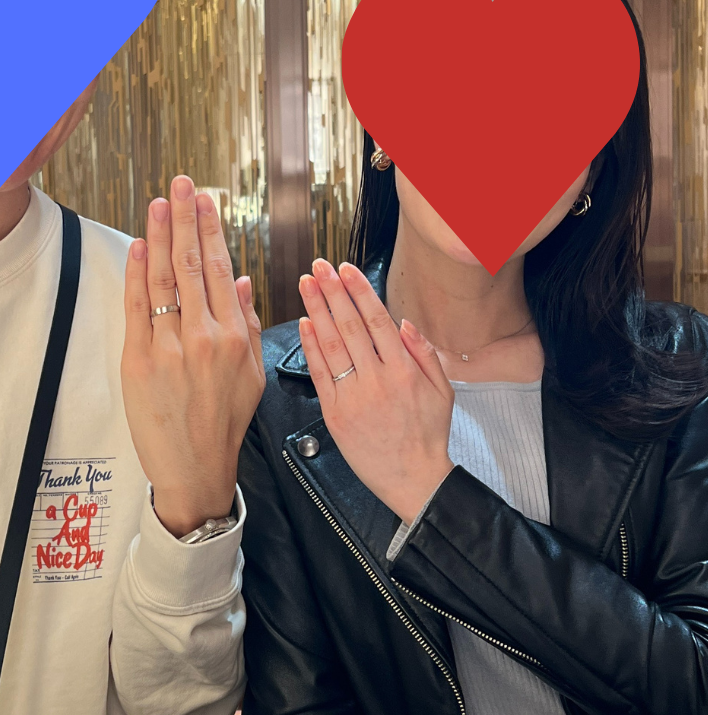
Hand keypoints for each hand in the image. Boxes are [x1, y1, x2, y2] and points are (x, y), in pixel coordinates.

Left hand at [122, 175, 265, 537]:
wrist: (196, 470)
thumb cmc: (225, 422)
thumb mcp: (251, 374)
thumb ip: (248, 322)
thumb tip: (240, 278)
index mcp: (236, 336)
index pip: (221, 268)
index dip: (211, 229)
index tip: (205, 200)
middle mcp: (205, 337)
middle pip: (192, 264)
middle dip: (186, 218)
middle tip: (181, 183)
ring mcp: (171, 349)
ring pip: (165, 280)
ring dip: (161, 236)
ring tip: (159, 202)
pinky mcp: (140, 363)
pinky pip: (138, 310)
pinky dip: (137, 275)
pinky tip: (140, 246)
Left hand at [298, 260, 453, 524]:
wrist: (414, 480)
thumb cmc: (428, 434)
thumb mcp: (443, 391)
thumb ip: (425, 353)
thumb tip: (403, 322)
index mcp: (403, 370)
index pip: (376, 319)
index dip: (359, 291)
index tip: (346, 269)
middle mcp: (377, 379)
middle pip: (349, 325)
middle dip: (332, 291)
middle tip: (318, 267)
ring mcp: (353, 396)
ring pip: (331, 344)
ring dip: (316, 310)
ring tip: (306, 285)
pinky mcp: (335, 413)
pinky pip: (319, 374)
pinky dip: (310, 347)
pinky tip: (304, 323)